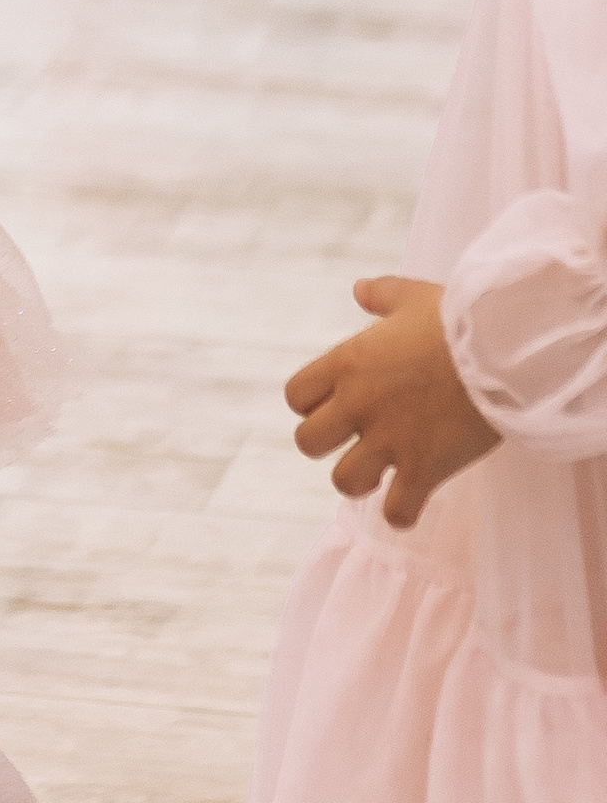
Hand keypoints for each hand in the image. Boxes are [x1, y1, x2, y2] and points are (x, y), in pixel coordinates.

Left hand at [284, 274, 498, 530]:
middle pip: (307, 442)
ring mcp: (389, 440)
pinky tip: (412, 499)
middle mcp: (358, 404)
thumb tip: (358, 289)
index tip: (336, 403)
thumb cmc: (460, 320)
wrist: (505, 351)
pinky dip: (401, 513)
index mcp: (347, 363)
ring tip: (382, 471)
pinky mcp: (424, 468)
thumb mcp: (413, 297)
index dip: (311, 403)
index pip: (296, 396)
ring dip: (360, 480)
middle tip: (356, 438)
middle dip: (328, 443)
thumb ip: (380, 294)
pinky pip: (397, 512)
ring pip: (343, 481)